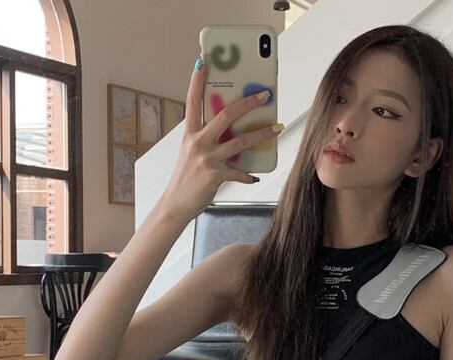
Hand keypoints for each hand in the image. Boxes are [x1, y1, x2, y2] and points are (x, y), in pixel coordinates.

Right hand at [158, 59, 279, 221]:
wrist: (176, 204)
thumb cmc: (186, 179)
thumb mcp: (191, 154)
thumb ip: (206, 140)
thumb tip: (228, 132)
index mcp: (190, 134)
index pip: (192, 101)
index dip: (197, 81)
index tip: (203, 62)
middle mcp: (198, 142)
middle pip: (226, 115)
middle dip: (247, 103)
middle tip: (264, 96)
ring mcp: (207, 158)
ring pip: (240, 141)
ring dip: (261, 134)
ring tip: (277, 128)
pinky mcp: (215, 175)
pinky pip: (238, 172)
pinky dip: (247, 174)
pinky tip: (253, 175)